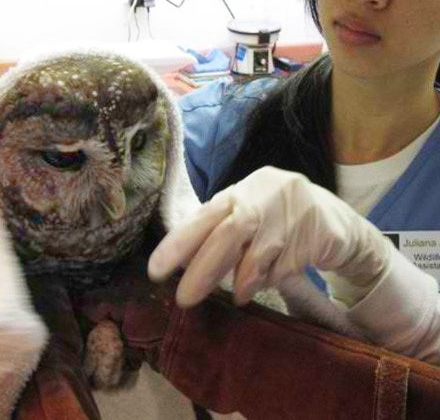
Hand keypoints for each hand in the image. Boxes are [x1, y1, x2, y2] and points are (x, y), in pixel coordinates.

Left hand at [147, 166, 393, 307]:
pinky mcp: (317, 234)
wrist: (335, 220)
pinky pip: (284, 266)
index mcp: (239, 191)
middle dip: (202, 270)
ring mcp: (292, 213)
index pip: (202, 216)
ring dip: (242, 281)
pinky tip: (267, 281)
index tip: (155, 270)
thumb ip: (217, 231)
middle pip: (227, 234)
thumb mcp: (245, 216)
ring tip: (237, 296)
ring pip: (256, 254)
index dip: (178, 243)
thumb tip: (181, 262)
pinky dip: (269, 279)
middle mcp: (263, 196)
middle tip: (184, 298)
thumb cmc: (274, 219)